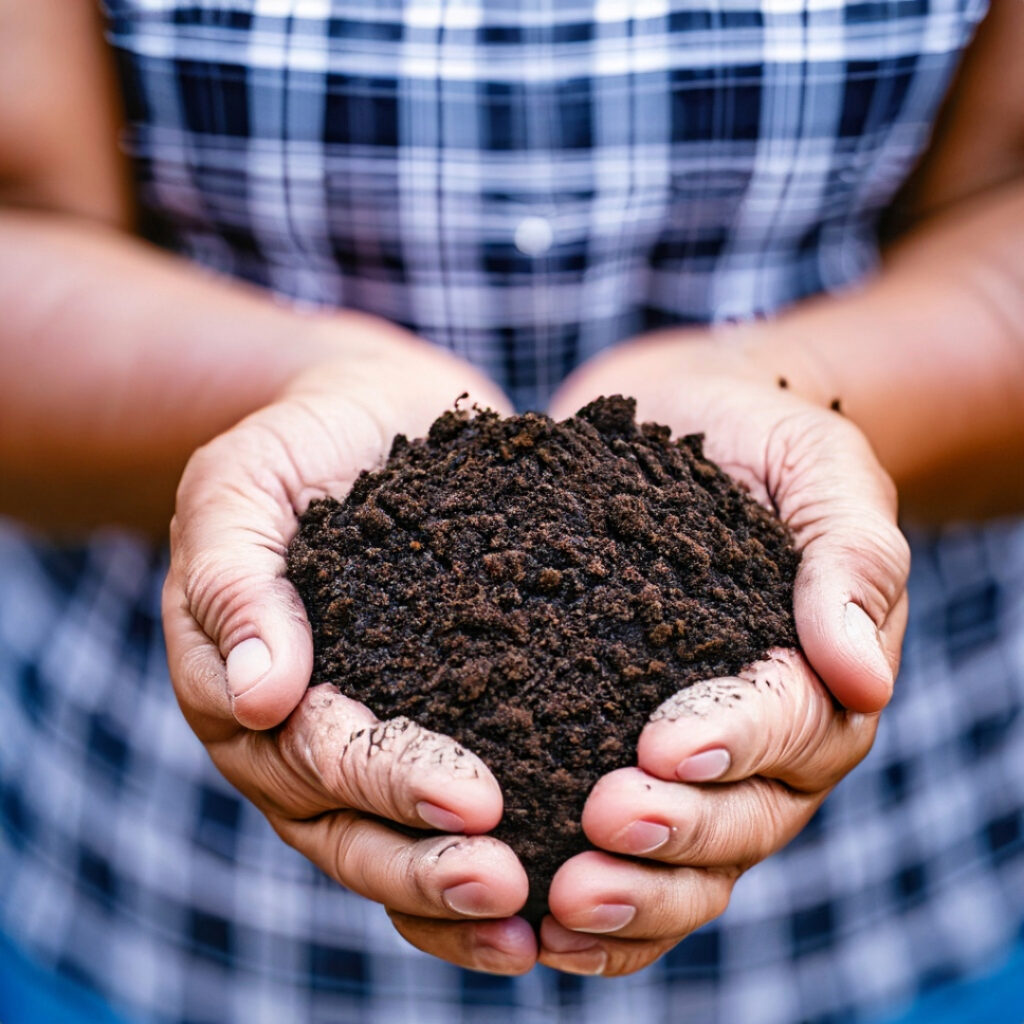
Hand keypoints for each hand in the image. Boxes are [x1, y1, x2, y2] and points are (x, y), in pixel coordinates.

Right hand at [163, 318, 537, 973]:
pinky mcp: (427, 715)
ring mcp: (360, 734)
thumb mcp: (241, 487)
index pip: (310, 753)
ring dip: (453, 890)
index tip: (473, 799)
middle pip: (348, 826)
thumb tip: (253, 698)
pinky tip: (549, 890)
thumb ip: (234, 580)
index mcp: (241, 685)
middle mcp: (295, 732)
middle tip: (507, 884)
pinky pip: (439, 808)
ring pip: (390, 841)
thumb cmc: (296, 444)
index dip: (386, 782)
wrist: (364, 415)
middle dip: (424, 862)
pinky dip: (483, 853)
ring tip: (532, 920)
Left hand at [540, 334, 909, 974]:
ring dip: (635, 890)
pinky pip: (635, 856)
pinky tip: (543, 918)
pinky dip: (604, 904)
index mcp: (820, 670)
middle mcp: (769, 738)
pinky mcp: (628, 757)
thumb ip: (851, 557)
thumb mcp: (818, 467)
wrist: (688, 423)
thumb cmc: (760, 440)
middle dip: (679, 831)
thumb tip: (866, 675)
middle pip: (746, 817)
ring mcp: (703, 763)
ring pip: (693, 860)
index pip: (793, 724)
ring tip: (563, 901)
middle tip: (603, 824)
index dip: (736, 742)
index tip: (665, 746)